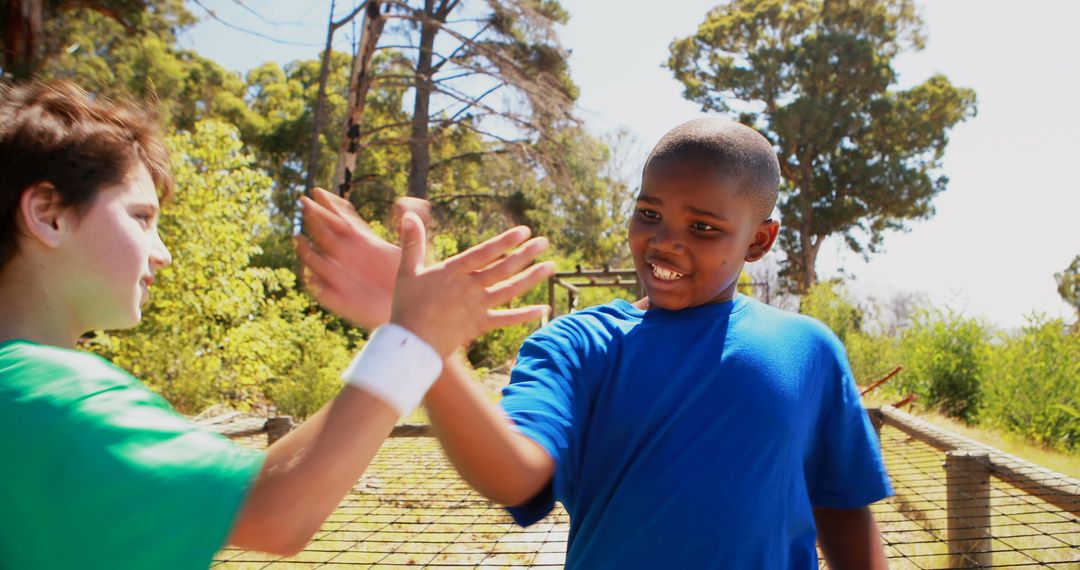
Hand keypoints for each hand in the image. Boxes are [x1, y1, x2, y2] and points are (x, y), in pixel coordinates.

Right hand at [296, 188, 428, 328]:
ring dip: (307, 250)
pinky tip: (308, 274)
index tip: (317, 191)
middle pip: (326, 233)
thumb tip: (405, 202)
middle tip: (304, 202)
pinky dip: (313, 282)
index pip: (343, 219)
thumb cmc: (409, 280)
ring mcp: (341, 276)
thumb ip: (408, 228)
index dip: (330, 205)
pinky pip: (321, 289)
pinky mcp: (339, 298)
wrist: (407, 311)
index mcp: (364, 243)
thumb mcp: (411, 251)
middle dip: (314, 218)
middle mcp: (349, 256)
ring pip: (318, 260)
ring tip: (299, 238)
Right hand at [391, 211, 553, 356]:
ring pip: (510, 290)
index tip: (524, 231)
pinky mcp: (480, 325)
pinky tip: (544, 309)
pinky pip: (507, 319)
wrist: (411, 343)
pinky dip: (525, 315)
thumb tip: (408, 215)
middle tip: (544, 242)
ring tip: (551, 267)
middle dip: (526, 254)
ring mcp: (477, 306)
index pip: (484, 252)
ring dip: (532, 278)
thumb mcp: (407, 271)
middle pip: (503, 268)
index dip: (505, 241)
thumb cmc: (406, 306)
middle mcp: (469, 287)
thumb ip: (412, 243)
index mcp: (453, 271)